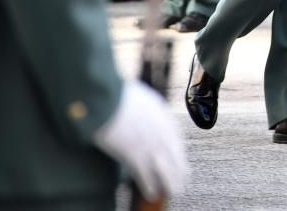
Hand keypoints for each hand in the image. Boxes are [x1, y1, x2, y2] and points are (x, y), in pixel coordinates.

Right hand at [93, 80, 187, 200]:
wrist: (105, 97)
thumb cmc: (118, 94)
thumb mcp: (142, 98)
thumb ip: (149, 111)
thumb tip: (148, 117)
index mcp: (165, 116)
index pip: (179, 142)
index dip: (180, 156)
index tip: (181, 164)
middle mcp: (163, 131)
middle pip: (178, 158)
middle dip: (180, 173)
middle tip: (181, 183)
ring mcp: (150, 144)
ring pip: (167, 171)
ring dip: (170, 184)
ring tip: (172, 192)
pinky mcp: (135, 155)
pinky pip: (147, 176)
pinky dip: (150, 186)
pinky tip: (152, 192)